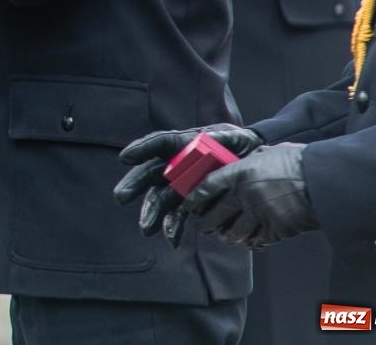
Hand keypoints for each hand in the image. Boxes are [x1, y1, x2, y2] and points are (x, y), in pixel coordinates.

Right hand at [114, 124, 262, 243]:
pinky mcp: (191, 203)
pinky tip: (172, 239)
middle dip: (136, 185)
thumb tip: (208, 136)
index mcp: (185, 144)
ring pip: (161, 198)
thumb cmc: (240, 147)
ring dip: (152, 213)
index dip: (142, 149)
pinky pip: (178, 215)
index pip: (160, 143)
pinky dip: (174, 227)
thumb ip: (222, 137)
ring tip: (147, 229)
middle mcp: (177, 164)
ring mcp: (182, 184)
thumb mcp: (233, 138)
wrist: (253, 169)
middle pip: (151, 174)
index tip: (125, 157)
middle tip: (121, 196)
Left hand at [186, 142, 316, 248]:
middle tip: (202, 227)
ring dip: (228, 236)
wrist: (323, 180)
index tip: (189, 205)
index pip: (208, 186)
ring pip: (235, 232)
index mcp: (240, 172)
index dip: (195, 197)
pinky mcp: (275, 229)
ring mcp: (259, 213)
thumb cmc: (300, 163)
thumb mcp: (270, 153)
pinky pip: (258, 240)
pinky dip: (253, 243)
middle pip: (217, 214)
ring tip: (225, 238)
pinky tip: (251, 243)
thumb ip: (255, 161)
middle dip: (207, 223)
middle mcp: (245, 194)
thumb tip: (250, 160)